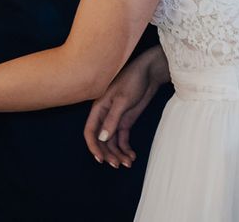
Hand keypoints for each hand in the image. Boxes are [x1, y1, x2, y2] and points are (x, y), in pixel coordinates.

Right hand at [84, 45, 169, 167]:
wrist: (148, 73)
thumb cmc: (132, 81)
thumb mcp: (122, 100)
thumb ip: (112, 119)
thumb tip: (102, 138)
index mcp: (98, 108)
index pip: (90, 131)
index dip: (93, 146)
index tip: (100, 159)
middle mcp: (104, 115)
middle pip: (101, 139)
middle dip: (108, 153)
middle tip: (117, 165)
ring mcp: (115, 119)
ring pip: (112, 142)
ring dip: (118, 154)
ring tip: (128, 163)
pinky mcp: (126, 121)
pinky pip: (122, 139)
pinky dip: (126, 149)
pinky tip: (132, 156)